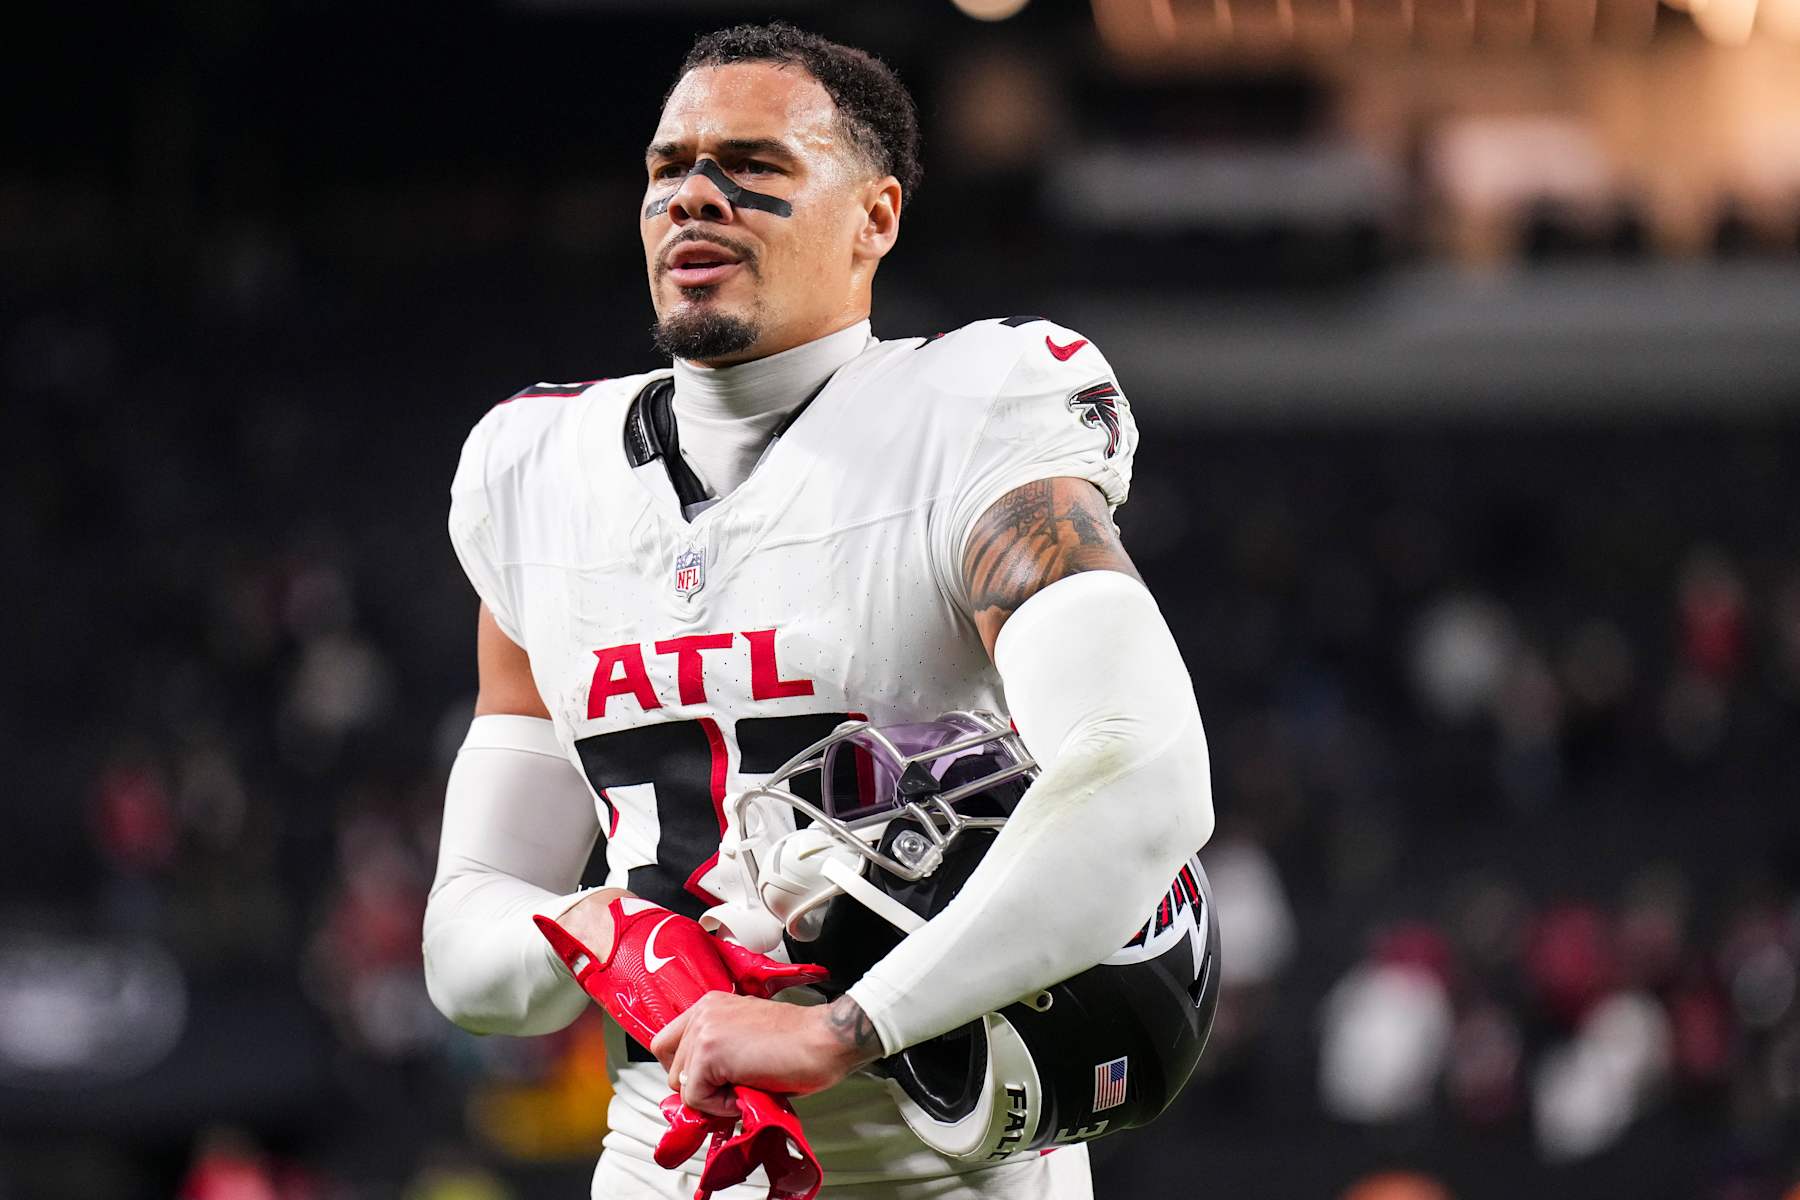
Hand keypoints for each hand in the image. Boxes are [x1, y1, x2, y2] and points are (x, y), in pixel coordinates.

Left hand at [651, 993, 883, 1117]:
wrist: (825, 1039)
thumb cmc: (800, 1043)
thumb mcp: (747, 1042)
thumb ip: (719, 1059)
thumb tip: (700, 1091)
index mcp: (711, 1006)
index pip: (668, 1045)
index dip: (687, 1073)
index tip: (710, 1086)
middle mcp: (703, 1012)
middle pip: (670, 1067)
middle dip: (698, 1089)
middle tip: (729, 1094)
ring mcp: (704, 1029)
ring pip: (681, 1084)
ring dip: (712, 1098)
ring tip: (745, 1090)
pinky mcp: (710, 1051)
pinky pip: (696, 1096)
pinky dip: (721, 1106)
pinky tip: (748, 1092)